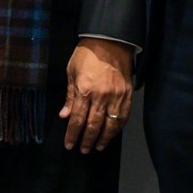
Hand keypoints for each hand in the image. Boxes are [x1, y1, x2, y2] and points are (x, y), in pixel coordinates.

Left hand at [59, 37, 132, 152]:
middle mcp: (101, 96)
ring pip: (110, 125)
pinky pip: (123, 117)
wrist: (110, 42)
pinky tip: (111, 134)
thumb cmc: (87, 54)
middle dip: (87, 140)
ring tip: (97, 147)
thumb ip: (70, 96)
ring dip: (103, 138)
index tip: (69, 144)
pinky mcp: (127, 96)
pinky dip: (117, 128)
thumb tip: (65, 115)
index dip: (73, 134)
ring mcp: (116, 97)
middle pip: (93, 125)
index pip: (77, 119)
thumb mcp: (71, 72)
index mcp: (84, 90)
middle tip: (83, 150)